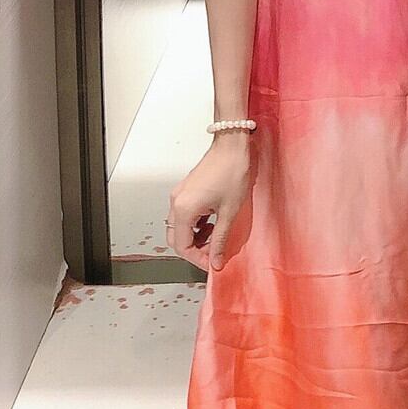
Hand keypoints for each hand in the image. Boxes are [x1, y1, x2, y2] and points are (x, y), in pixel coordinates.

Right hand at [166, 140, 251, 272]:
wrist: (231, 145)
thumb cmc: (232, 172)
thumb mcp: (229, 211)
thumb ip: (221, 239)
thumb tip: (216, 262)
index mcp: (183, 210)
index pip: (182, 247)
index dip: (197, 259)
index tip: (213, 263)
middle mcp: (175, 203)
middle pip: (176, 238)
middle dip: (195, 249)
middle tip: (214, 253)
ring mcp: (179, 195)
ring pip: (180, 227)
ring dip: (196, 237)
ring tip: (217, 236)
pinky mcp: (185, 190)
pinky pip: (184, 215)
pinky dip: (196, 224)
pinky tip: (213, 222)